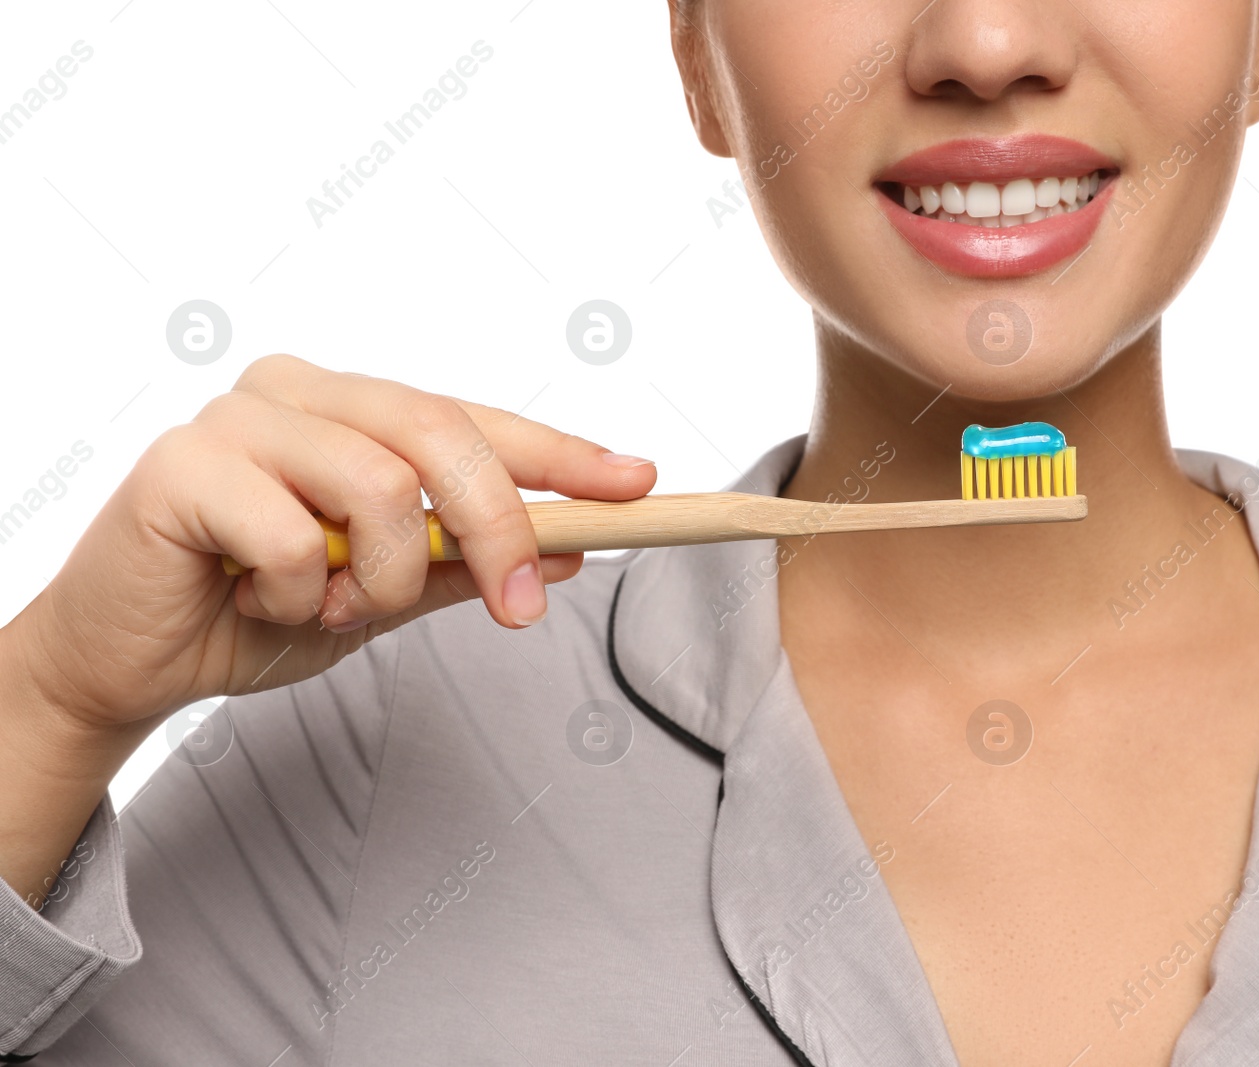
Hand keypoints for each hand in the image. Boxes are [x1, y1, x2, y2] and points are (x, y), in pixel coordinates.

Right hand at [8, 354, 655, 732]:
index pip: (475, 418)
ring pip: (378, 486)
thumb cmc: (253, 609)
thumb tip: (570, 546)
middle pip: (440, 435)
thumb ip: (467, 562)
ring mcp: (238, 419)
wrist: (135, 660)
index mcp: (352, 408)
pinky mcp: (181, 465)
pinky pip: (293, 535)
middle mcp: (299, 391)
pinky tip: (259, 599)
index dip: (561, 453)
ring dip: (380, 579)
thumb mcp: (388, 593)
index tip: (638, 483)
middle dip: (501, 529)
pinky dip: (300, 594)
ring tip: (333, 609)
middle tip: (521, 609)